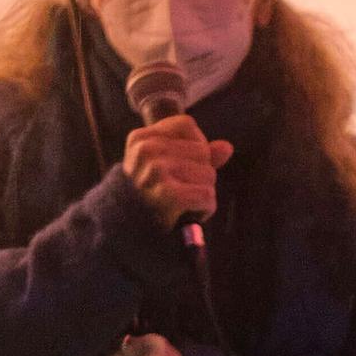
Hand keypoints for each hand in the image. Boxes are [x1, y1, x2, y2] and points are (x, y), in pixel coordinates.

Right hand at [121, 115, 235, 228]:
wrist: (128, 230)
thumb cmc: (150, 195)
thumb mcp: (166, 166)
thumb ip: (197, 153)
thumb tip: (227, 147)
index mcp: (141, 138)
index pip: (187, 125)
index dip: (194, 144)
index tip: (181, 164)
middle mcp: (146, 150)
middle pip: (202, 152)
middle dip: (200, 174)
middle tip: (179, 190)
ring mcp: (156, 171)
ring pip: (209, 174)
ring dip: (203, 193)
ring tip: (181, 203)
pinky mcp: (168, 194)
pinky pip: (207, 195)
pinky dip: (205, 209)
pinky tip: (188, 213)